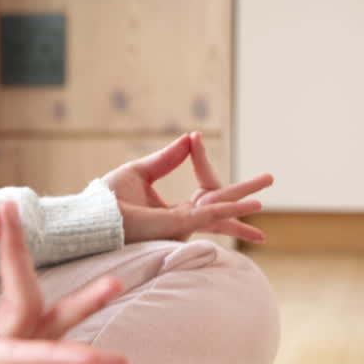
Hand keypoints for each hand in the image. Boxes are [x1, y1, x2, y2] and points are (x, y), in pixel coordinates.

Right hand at [0, 201, 126, 363]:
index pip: (20, 355)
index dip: (60, 357)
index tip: (94, 354)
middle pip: (34, 324)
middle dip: (31, 271)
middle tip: (32, 229)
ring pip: (49, 331)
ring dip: (83, 306)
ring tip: (117, 282)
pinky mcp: (4, 346)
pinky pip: (42, 326)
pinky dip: (67, 306)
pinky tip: (100, 291)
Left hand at [102, 131, 273, 243]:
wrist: (92, 217)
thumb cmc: (108, 202)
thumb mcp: (139, 173)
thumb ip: (166, 159)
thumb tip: (189, 137)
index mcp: (175, 210)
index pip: (205, 190)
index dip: (204, 162)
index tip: (197, 138)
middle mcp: (181, 221)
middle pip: (221, 203)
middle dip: (245, 193)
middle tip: (270, 178)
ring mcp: (180, 226)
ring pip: (219, 212)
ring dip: (243, 204)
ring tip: (264, 199)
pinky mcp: (174, 226)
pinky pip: (206, 216)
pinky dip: (227, 210)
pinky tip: (247, 205)